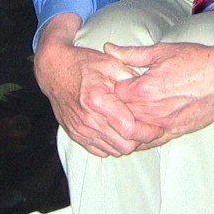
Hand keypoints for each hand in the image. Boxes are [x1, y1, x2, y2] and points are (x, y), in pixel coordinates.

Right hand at [34, 15, 162, 157]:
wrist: (55, 70)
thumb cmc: (85, 64)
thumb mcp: (111, 63)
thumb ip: (131, 78)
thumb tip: (148, 93)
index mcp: (98, 100)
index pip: (129, 128)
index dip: (148, 131)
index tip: (159, 127)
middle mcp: (88, 119)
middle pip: (123, 145)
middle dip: (141, 140)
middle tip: (150, 130)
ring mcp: (80, 129)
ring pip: (112, 150)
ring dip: (127, 144)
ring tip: (137, 131)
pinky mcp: (75, 134)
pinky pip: (99, 150)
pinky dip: (112, 146)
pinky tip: (120, 134)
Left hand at [108, 25, 213, 143]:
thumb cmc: (195, 59)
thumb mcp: (162, 51)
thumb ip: (132, 53)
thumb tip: (108, 48)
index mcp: (144, 88)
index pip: (113, 94)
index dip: (112, 88)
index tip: (114, 83)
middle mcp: (151, 110)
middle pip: (120, 116)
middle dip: (115, 108)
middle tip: (115, 101)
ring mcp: (163, 124)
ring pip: (133, 132)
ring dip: (127, 125)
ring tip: (127, 115)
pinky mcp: (175, 132)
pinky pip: (151, 142)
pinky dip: (143, 138)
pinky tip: (140, 132)